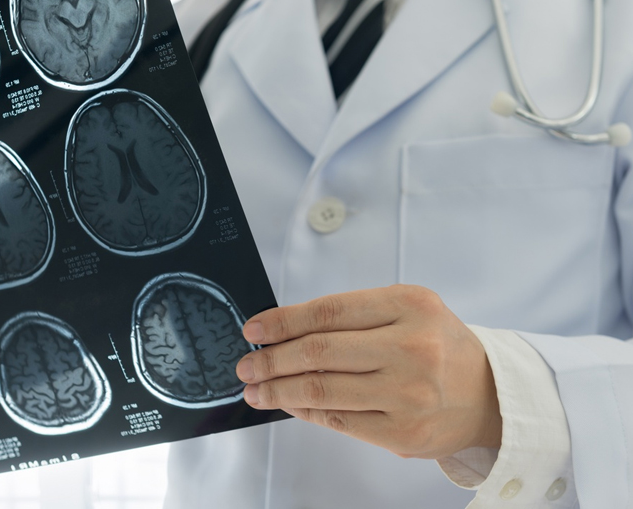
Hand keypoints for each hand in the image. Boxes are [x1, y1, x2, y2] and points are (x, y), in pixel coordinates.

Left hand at [236, 284, 501, 458]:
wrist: (492, 394)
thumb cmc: (439, 347)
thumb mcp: (407, 311)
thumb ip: (353, 318)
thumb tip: (285, 334)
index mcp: (410, 306)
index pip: (328, 311)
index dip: (282, 321)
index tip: (254, 329)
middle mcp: (411, 347)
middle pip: (318, 353)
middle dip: (271, 360)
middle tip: (246, 365)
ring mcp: (407, 394)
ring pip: (321, 390)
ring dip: (277, 391)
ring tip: (255, 390)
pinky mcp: (402, 432)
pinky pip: (337, 420)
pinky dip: (303, 411)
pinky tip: (287, 405)